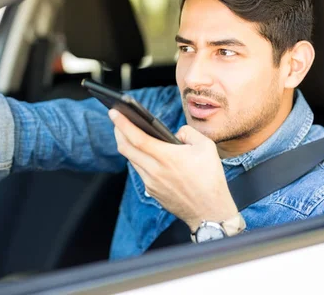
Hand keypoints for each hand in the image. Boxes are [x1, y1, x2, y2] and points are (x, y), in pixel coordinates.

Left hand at [109, 109, 237, 231]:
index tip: (113, 112)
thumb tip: (175, 133)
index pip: (136, 137)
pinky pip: (140, 171)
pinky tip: (144, 153)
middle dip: (118, 131)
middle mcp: (154, 171)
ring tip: (129, 134)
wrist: (210, 211)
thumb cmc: (210, 178)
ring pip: (131, 160)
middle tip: (116, 120)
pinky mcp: (152, 191)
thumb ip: (188, 133)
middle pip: (125, 148)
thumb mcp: (206, 147)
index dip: (122, 123)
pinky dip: (138, 159)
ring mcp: (151, 183)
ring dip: (127, 145)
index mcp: (166, 157)